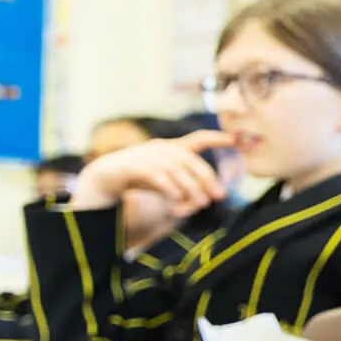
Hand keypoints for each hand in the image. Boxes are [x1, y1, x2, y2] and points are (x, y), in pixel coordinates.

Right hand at [71, 129, 233, 214]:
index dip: (217, 138)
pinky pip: (153, 174)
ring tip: (201, 203)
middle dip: (206, 178)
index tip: (236, 139)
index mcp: (171, 149)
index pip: (198, 139)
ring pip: (173, 168)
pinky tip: (176, 197)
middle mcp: (160, 148)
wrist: (103, 179)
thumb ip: (185, 188)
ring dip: (189, 186)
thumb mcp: (167, 183)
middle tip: (219, 196)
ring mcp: (144, 155)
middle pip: (189, 160)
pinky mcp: (129, 166)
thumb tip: (207, 199)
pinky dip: (166, 185)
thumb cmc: (141, 180)